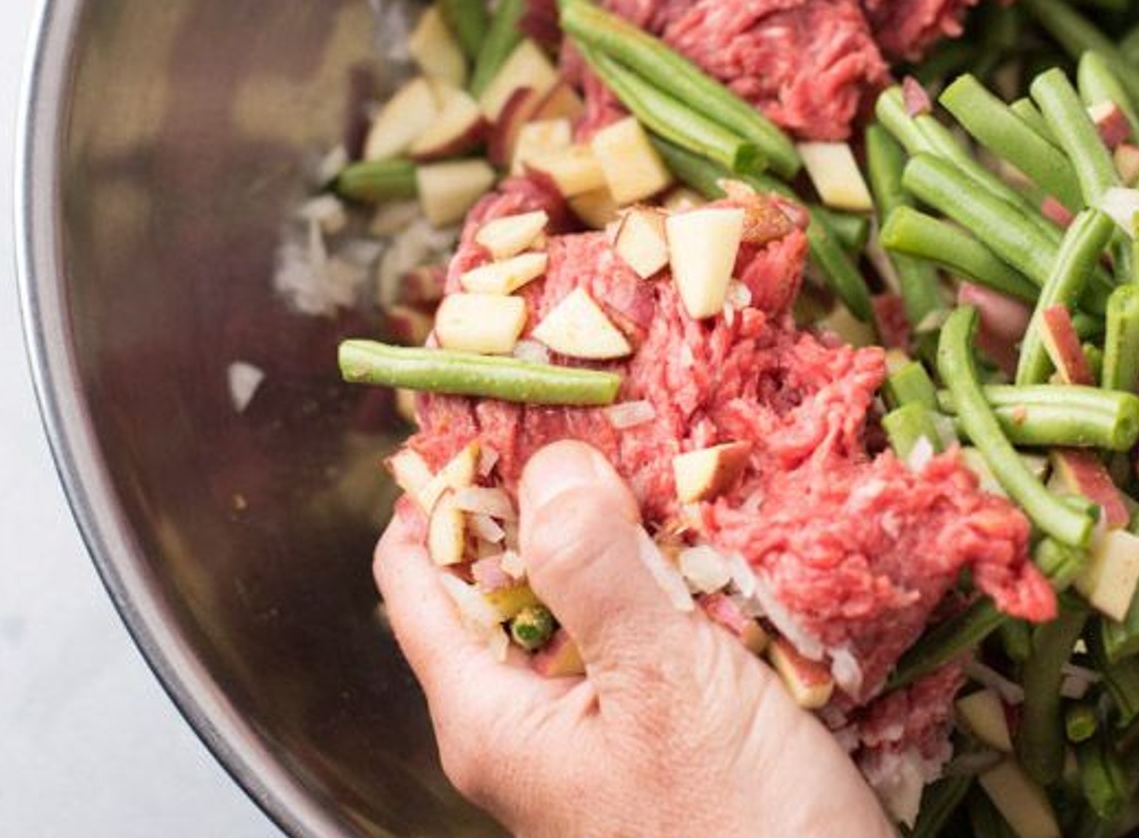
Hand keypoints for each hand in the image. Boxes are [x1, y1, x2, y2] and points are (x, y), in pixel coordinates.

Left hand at [374, 441, 893, 837]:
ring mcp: (605, 729)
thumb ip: (595, 572)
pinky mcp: (670, 733)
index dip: (440, 486)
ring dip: (628, 530)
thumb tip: (547, 465)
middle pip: (509, 577)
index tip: (489, 405)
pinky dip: (679, 576)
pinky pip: (655, 631)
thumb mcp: (663, 689)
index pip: (417, 576)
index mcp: (492, 717)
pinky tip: (721, 532)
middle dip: (552, 494)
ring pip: (591, 599)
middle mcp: (535, 722)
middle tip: (601, 410)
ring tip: (667, 448)